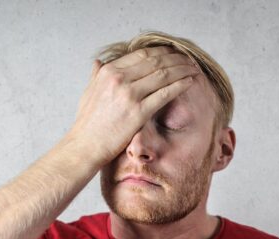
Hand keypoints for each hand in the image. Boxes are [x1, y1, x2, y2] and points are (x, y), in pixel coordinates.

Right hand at [69, 46, 199, 164]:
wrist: (85, 146)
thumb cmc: (86, 123)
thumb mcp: (88, 92)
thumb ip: (96, 75)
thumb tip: (98, 62)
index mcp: (108, 72)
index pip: (142, 54)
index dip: (162, 52)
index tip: (173, 54)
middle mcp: (119, 79)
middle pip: (156, 61)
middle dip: (176, 58)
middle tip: (189, 60)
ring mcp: (129, 95)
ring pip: (164, 74)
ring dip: (182, 69)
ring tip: (193, 69)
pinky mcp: (138, 112)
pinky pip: (165, 94)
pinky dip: (180, 85)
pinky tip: (189, 83)